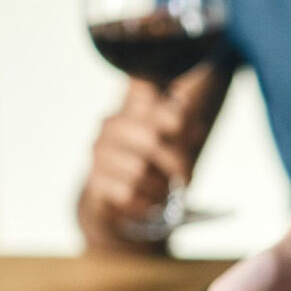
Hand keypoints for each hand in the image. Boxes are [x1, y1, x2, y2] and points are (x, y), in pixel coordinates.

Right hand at [79, 75, 211, 246]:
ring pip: (139, 171)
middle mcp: (111, 124)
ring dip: (158, 186)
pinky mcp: (94, 180)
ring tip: (163, 190)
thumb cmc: (152, 161)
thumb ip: (186, 127)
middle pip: (151, 138)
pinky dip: (143, 202)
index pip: (145, 87)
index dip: (168, 107)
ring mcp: (99, 152)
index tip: (181, 126)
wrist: (115, 195)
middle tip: (187, 177)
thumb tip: (196, 128)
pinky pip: (127, 193)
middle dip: (176, 162)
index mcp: (133, 106)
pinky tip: (146, 200)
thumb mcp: (175, 140)